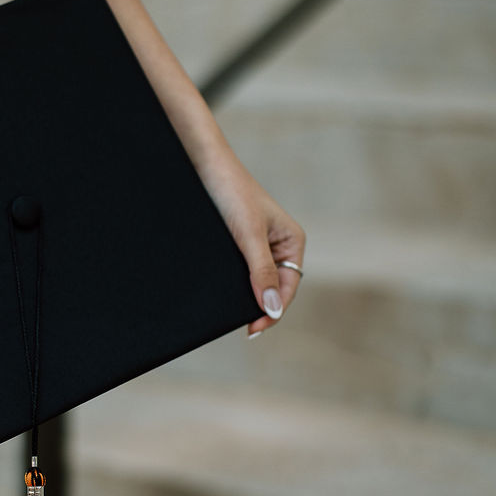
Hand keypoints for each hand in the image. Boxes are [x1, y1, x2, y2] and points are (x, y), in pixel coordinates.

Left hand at [196, 144, 305, 337]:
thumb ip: (262, 271)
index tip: (253, 329)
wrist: (203, 166)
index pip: (288, 288)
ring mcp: (257, 245)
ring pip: (254, 282)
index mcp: (292, 242)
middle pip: (272, 288)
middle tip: (241, 326)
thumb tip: (272, 308)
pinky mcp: (236, 244)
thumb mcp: (249, 235)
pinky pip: (238, 271)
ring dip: (245, 296)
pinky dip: (232, 284)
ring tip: (230, 312)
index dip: (273, 310)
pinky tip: (221, 293)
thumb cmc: (232, 192)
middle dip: (259, 306)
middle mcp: (278, 245)